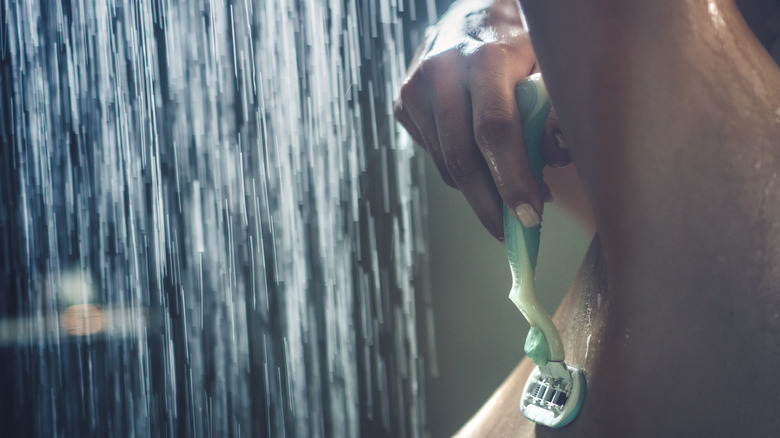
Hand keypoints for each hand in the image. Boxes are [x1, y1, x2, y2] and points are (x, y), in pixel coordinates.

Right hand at [394, 0, 569, 239]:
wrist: (470, 16)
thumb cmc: (520, 45)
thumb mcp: (547, 66)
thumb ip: (554, 109)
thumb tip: (554, 157)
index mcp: (484, 58)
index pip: (494, 130)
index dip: (512, 179)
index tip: (530, 217)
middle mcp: (441, 72)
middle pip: (462, 159)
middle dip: (490, 205)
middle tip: (514, 234)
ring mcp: (415, 88)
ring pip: (446, 166)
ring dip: (480, 193)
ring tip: (511, 198)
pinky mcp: (402, 103)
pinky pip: (435, 156)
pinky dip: (461, 173)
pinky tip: (484, 165)